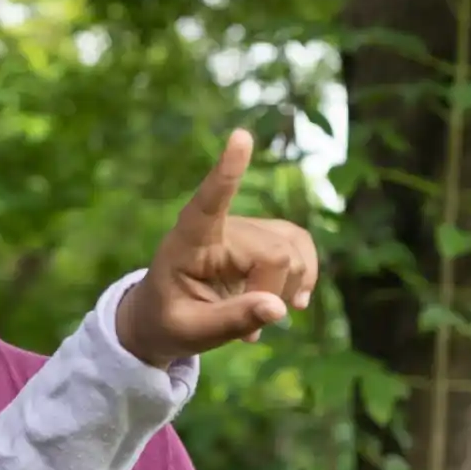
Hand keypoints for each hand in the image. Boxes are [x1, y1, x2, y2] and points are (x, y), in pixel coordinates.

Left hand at [116, 128, 321, 364]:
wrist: (167, 317)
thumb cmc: (168, 321)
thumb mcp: (191, 333)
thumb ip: (231, 321)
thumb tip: (279, 308)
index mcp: (188, 242)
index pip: (208, 201)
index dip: (227, 172)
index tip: (240, 136)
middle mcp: (221, 226)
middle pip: (274, 251)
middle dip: (271, 292)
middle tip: (248, 328)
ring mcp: (247, 228)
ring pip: (294, 249)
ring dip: (289, 287)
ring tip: (261, 315)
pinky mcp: (267, 236)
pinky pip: (301, 245)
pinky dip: (303, 276)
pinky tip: (290, 302)